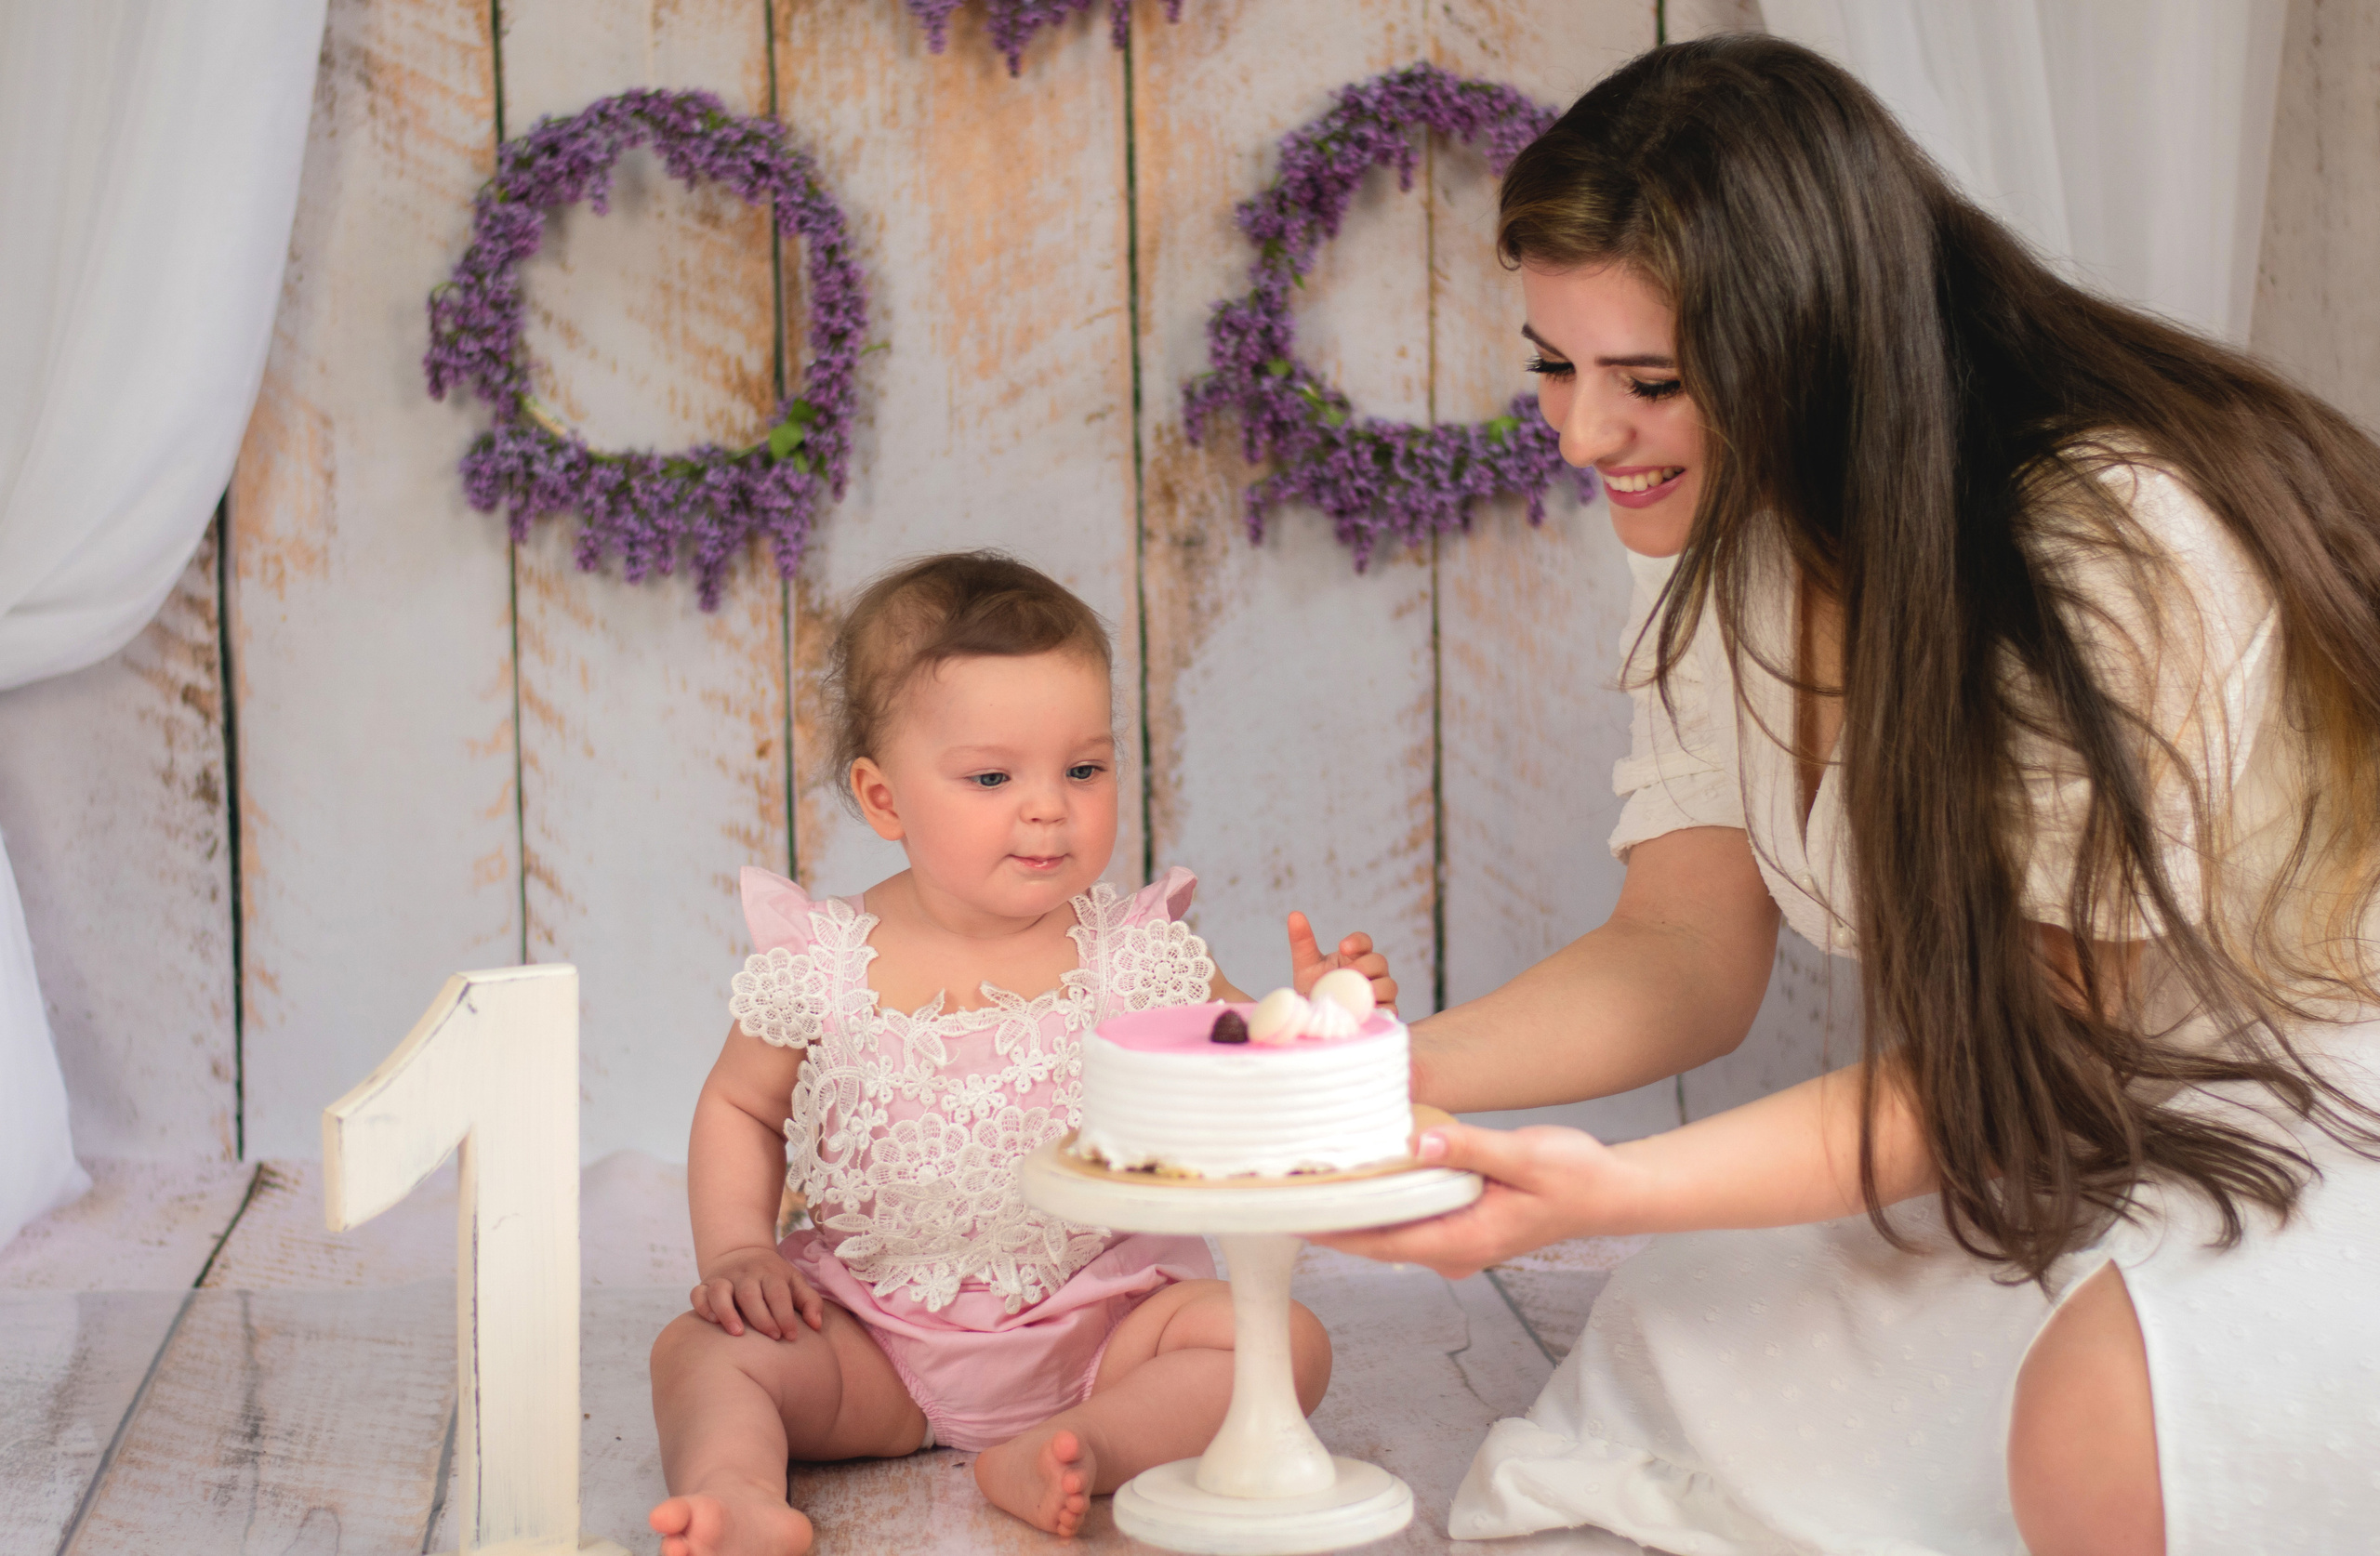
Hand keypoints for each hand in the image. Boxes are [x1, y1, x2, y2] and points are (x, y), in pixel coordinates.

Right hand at [690, 1244, 825, 1339]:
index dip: (785, 1315)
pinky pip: (697, 1294)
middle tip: (772, 1337)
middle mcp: (745, 1274)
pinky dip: (702, 1306)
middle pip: (750, 1294)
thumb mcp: (794, 1282)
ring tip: (738, 1334)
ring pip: (720, 1291)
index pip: (777, 1293)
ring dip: (727, 1312)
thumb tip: (817, 1326)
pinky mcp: (705, 1284)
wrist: (742, 1253)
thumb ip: (809, 1302)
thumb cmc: (773, 1277)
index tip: (791, 1336)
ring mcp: (724, 1278)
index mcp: (770, 1273)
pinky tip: (712, 1321)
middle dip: (761, 1317)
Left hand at [1287, 911, 1397, 1011]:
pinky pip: (1391, 1010)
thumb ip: (1302, 941)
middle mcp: (1371, 973)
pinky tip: (1365, 1012)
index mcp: (1355, 957)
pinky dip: (1381, 1009)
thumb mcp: (1305, 966)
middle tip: (1346, 975)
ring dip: (1374, 988)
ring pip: (1390, 985)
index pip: (1364, 942)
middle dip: (1364, 966)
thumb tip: (1294, 914)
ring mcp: (1379, 993)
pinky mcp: (1383, 1013)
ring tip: (1354, 994)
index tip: (1342, 946)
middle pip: (1380, 962)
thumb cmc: (1313, 989)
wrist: (1314, 1021)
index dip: (1357, 942)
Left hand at [1304, 1120, 1648, 1278]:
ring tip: (1313, 1182)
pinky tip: (1365, 1179)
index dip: (1332, 1230)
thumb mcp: (1524, 1153)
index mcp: (1466, 1240)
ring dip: (1356, 1212)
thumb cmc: (1576, 1176)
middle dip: (1332, 1220)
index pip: (1382, 1241)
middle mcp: (1457, 1251)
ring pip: (1392, 1233)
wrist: (1612, 1193)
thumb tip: (1417, 1145)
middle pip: (1378, 1241)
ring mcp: (1460, 1244)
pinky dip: (1384, 1205)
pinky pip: (1411, 1222)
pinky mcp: (1465, 1229)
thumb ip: (1469, 1148)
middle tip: (1286, 1191)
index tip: (1290, 1215)